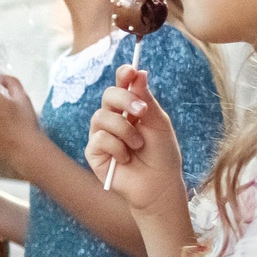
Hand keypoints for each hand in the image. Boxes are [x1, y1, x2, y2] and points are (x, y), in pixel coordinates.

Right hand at [83, 64, 184, 214]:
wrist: (159, 186)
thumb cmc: (162, 155)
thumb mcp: (159, 123)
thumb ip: (147, 99)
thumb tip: (139, 72)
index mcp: (130, 109)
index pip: (122, 85)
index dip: (123, 75)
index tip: (131, 70)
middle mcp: (113, 119)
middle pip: (108, 95)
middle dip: (124, 100)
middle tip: (142, 112)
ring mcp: (101, 135)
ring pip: (101, 117)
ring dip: (125, 131)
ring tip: (138, 146)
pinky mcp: (93, 152)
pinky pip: (99, 138)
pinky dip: (117, 148)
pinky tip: (125, 159)